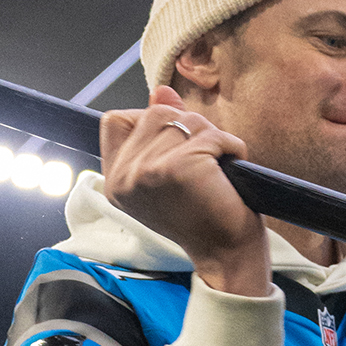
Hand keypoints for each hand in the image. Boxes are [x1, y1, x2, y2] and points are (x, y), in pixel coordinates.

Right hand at [99, 86, 268, 296]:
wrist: (226, 254)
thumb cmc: (203, 217)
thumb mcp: (171, 172)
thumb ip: (160, 131)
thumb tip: (162, 91)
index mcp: (115, 181)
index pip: (115, 120)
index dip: (149, 121)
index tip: (174, 146)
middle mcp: (124, 177)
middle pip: (155, 113)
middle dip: (188, 129)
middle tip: (204, 163)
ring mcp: (147, 171)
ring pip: (185, 120)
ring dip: (211, 139)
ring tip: (216, 170)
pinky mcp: (177, 168)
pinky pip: (212, 135)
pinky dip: (230, 147)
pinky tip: (229, 171)